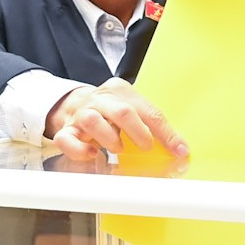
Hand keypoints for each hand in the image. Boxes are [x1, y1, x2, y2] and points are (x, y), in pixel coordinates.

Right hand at [45, 79, 184, 161]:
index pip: (148, 110)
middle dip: (138, 132)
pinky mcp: (65, 130)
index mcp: (120, 91)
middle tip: (146, 146)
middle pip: (122, 112)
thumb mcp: (132, 109)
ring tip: (117, 148)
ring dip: (109, 138)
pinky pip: (67, 140)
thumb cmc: (108, 110)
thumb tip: (179, 149)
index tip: (178, 150)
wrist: (70, 103)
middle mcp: (100, 100)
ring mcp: (80, 114)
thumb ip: (153, 126)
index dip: (166, 133)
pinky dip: (80, 150)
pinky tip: (92, 154)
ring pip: (92, 121)